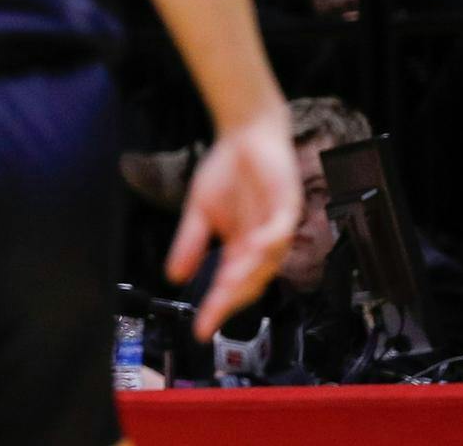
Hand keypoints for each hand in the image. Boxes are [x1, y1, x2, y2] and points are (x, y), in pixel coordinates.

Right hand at [165, 109, 301, 340]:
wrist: (244, 133)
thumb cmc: (227, 170)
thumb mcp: (199, 210)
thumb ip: (190, 242)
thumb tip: (173, 277)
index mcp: (242, 247)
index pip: (229, 285)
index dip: (216, 308)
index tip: (199, 329)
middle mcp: (262, 243)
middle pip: (250, 281)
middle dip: (230, 299)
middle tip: (212, 313)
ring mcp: (277, 226)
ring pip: (267, 261)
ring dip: (248, 275)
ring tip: (226, 288)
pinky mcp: (288, 205)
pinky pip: (280, 229)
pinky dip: (268, 241)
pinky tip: (252, 248)